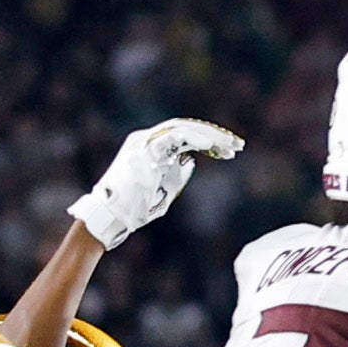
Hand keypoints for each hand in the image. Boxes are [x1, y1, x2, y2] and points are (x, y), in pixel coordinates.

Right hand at [68, 117, 243, 249]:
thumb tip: (191, 160)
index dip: (208, 141)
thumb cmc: (133, 209)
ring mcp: (144, 142)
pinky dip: (195, 138)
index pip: (183, 136)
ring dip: (209, 136)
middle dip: (214, 136)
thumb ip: (176, 174)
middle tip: (238, 145)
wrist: (109, 218)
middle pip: (186, 129)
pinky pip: (174, 137)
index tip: (229, 151)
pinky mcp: (144, 149)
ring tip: (230, 146)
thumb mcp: (162, 191)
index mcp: (149, 147)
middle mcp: (145, 139)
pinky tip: (212, 145)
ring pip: (183, 129)